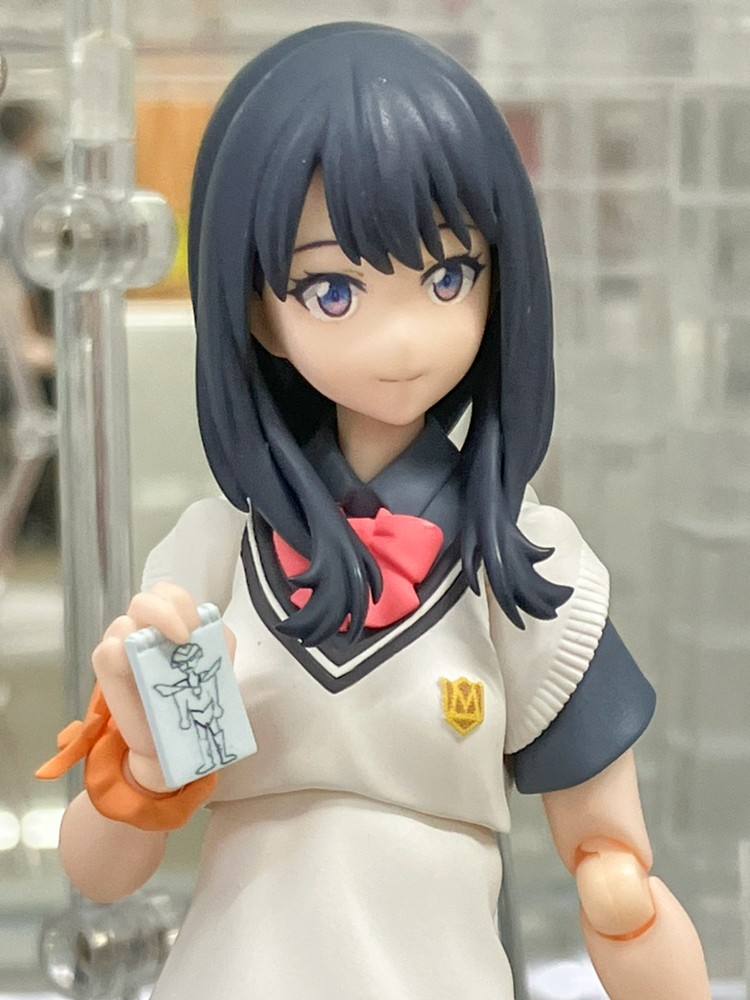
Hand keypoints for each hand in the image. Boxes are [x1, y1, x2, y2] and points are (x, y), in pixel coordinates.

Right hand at [92, 582, 235, 792]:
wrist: (172, 740)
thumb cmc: (191, 695)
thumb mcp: (215, 664)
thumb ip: (218, 640)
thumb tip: (212, 626)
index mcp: (167, 621)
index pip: (168, 593)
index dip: (182, 603)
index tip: (197, 627)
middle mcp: (141, 627)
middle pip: (145, 600)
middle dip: (167, 612)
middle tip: (185, 637)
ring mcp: (120, 646)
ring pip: (123, 623)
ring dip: (147, 638)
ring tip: (165, 660)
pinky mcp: (106, 669)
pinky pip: (107, 650)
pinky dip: (120, 651)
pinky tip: (134, 663)